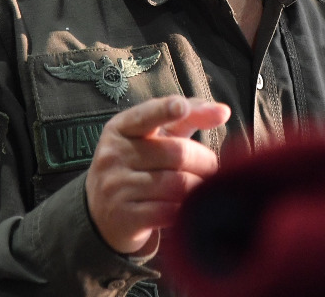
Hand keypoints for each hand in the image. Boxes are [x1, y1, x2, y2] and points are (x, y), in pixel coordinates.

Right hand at [85, 95, 230, 254]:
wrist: (101, 214)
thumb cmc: (139, 166)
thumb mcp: (155, 137)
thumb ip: (187, 117)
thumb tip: (223, 111)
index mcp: (121, 128)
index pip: (147, 115)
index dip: (166, 110)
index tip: (181, 108)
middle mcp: (113, 154)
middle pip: (176, 153)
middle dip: (204, 161)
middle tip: (213, 168)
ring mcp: (115, 186)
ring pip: (176, 184)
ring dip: (199, 188)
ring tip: (205, 188)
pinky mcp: (123, 217)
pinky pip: (168, 212)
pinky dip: (186, 211)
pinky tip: (190, 210)